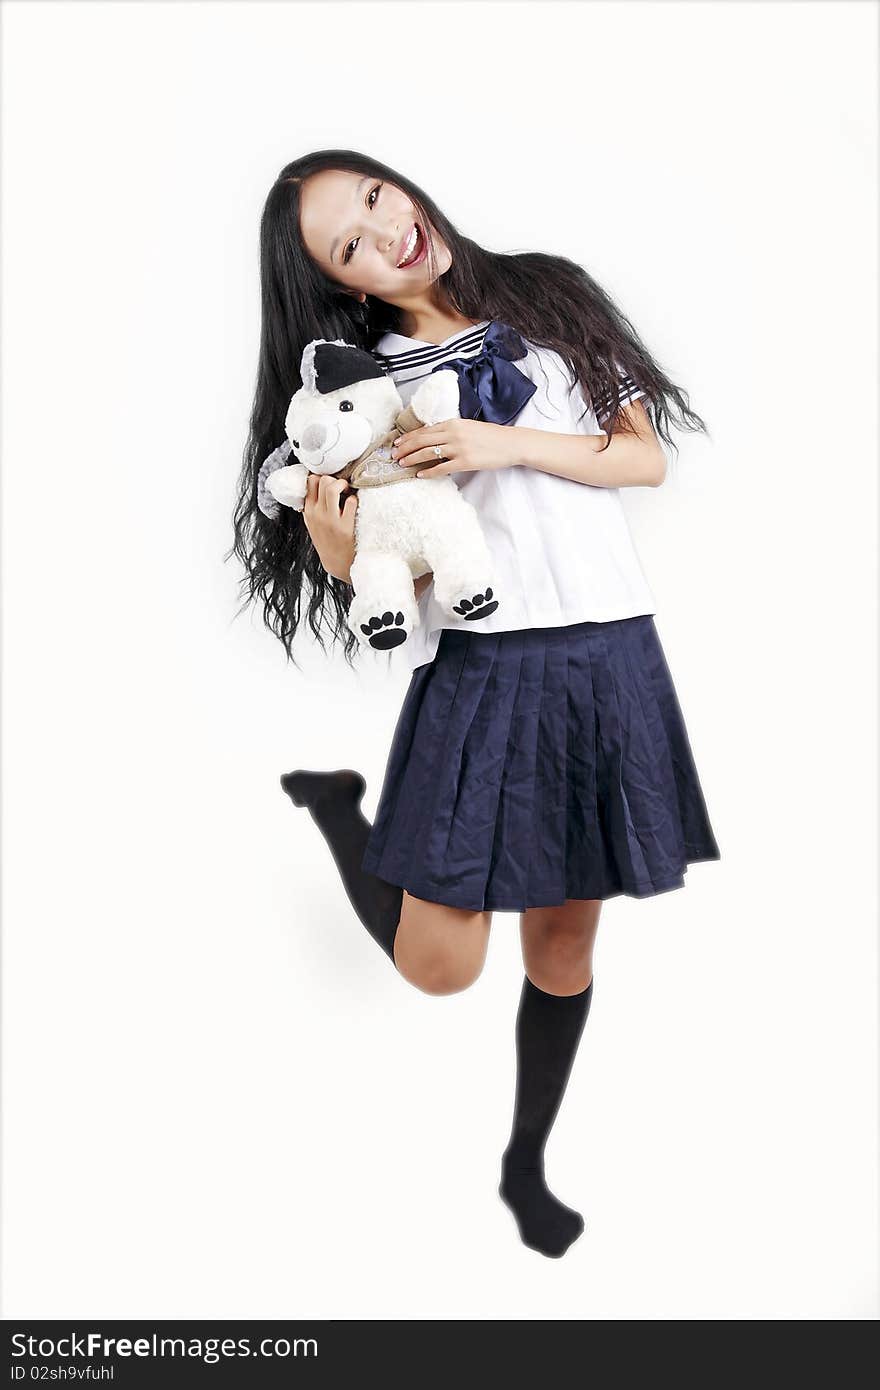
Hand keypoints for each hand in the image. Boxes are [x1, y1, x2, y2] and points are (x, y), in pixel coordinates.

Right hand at [302, 474, 356, 581]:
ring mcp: (331, 520)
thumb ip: (311, 507)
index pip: (310, 482)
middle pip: (322, 481)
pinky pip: (351, 501)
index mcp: (309, 511)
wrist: (336, 562)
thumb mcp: (312, 524)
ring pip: (332, 488)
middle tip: (342, 487)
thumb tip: (314, 488)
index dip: (322, 477)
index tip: (330, 482)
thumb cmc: (327, 541)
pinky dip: (355, 499)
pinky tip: (355, 505)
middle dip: (334, 479)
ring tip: (348, 491)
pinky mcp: (346, 526)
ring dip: (343, 484)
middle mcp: (318, 514)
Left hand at [390, 418, 520, 478]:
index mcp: (453, 423)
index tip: (397, 443)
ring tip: (402, 464)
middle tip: (393, 456)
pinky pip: (441, 468)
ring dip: (412, 459)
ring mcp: (458, 448)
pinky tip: (420, 475)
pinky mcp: (465, 462)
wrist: (510, 443)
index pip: (424, 430)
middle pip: (422, 441)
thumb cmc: (491, 436)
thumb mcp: (468, 427)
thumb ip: (451, 431)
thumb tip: (434, 438)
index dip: (408, 437)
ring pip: (427, 453)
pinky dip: (428, 472)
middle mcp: (453, 433)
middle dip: (405, 449)